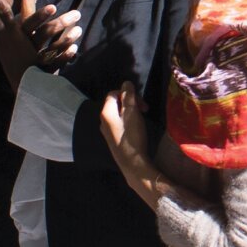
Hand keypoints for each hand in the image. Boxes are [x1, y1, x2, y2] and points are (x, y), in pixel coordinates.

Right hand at [0, 0, 80, 90]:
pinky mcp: (43, 70)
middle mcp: (26, 47)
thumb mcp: (1, 30)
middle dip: (61, 23)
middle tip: (77, 13)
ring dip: (68, 38)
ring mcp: (35, 59)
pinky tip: (75, 48)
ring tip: (79, 28)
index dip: (40, 15)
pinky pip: (56, 63)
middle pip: (45, 33)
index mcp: (17, 36)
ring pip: (53, 48)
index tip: (54, 7)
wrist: (13, 75)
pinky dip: (65, 55)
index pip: (29, 23)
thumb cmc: (9, 47)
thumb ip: (3, 10)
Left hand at [100, 82, 164, 211]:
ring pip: (118, 114)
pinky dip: (128, 121)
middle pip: (116, 104)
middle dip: (130, 103)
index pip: (113, 94)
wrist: (132, 163)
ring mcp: (107, 131)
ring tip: (142, 117)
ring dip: (131, 112)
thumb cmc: (132, 137)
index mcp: (105, 112)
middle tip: (144, 109)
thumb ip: (128, 97)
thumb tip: (126, 82)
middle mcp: (102, 120)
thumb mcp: (132, 113)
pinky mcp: (113, 139)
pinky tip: (137, 128)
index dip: (127, 93)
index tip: (140, 101)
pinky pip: (119, 124)